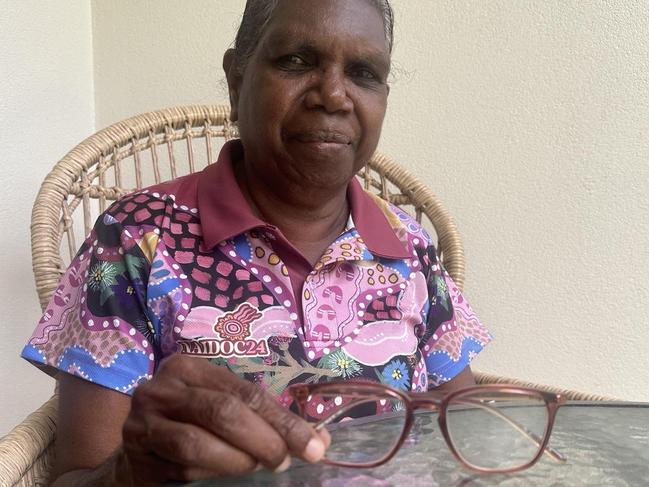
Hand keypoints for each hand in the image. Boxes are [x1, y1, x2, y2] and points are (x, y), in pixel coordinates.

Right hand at [115, 354, 328, 484]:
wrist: (138, 451)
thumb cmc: (192, 424)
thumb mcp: (225, 410)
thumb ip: (266, 419)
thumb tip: (320, 440)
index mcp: (189, 367)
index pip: (245, 392)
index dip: (282, 420)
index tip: (313, 445)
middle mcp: (162, 387)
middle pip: (223, 411)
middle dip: (264, 440)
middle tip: (284, 461)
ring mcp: (142, 421)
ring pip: (197, 443)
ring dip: (237, 461)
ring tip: (256, 468)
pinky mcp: (136, 455)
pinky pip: (181, 469)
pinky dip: (211, 475)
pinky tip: (225, 476)